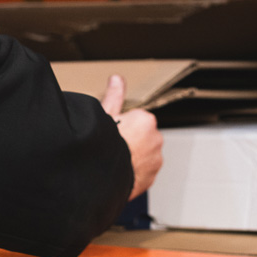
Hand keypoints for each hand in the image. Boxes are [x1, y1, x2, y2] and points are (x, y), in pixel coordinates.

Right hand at [101, 74, 163, 199]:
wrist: (101, 177)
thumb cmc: (102, 145)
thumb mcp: (105, 115)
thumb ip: (114, 96)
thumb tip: (116, 79)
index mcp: (145, 120)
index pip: (134, 120)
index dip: (120, 126)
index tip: (111, 134)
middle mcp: (155, 139)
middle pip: (141, 136)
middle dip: (130, 141)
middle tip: (112, 147)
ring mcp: (155, 160)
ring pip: (144, 154)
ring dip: (133, 157)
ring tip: (115, 161)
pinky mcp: (151, 177)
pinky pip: (143, 171)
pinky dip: (134, 172)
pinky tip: (120, 172)